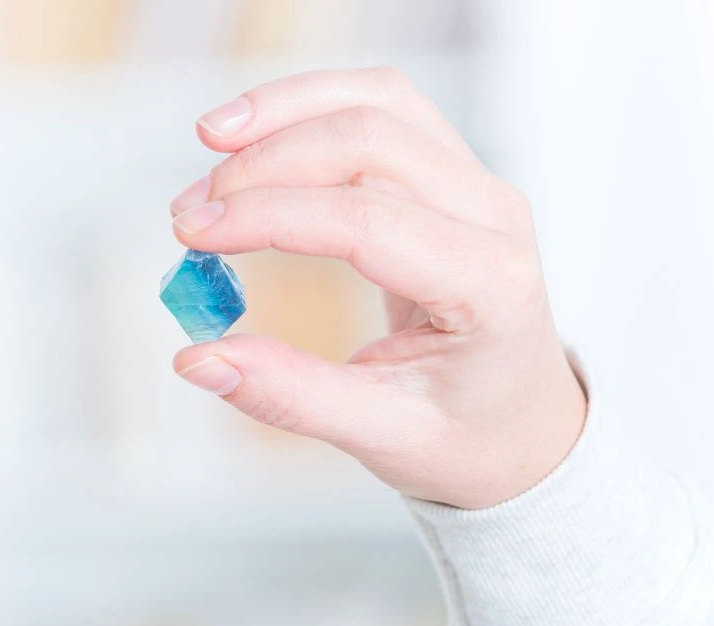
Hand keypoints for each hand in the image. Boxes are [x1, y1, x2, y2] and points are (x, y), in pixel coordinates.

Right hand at [168, 68, 585, 508]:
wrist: (523, 425)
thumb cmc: (468, 437)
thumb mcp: (383, 437)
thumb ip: (291, 396)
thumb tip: (197, 359)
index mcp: (491, 285)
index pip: (368, 219)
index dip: (271, 215)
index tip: (193, 234)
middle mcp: (495, 218)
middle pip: (372, 139)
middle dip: (267, 161)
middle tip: (190, 213)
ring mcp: (479, 186)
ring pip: (379, 100)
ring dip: (287, 111)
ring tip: (211, 139)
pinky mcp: (453, 176)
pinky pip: (384, 110)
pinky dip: (314, 109)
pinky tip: (259, 136)